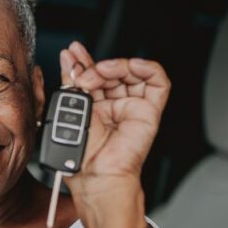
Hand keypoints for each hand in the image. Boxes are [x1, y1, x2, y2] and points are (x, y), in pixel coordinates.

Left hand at [58, 41, 169, 192]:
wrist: (94, 173)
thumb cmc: (80, 153)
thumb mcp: (70, 109)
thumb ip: (71, 83)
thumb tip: (69, 59)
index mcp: (95, 106)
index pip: (94, 75)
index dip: (83, 62)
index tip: (70, 54)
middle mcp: (114, 105)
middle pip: (111, 72)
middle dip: (94, 65)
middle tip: (80, 71)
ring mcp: (132, 107)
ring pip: (132, 72)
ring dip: (115, 66)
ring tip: (99, 73)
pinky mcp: (150, 111)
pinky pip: (158, 82)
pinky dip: (147, 68)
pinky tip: (130, 67)